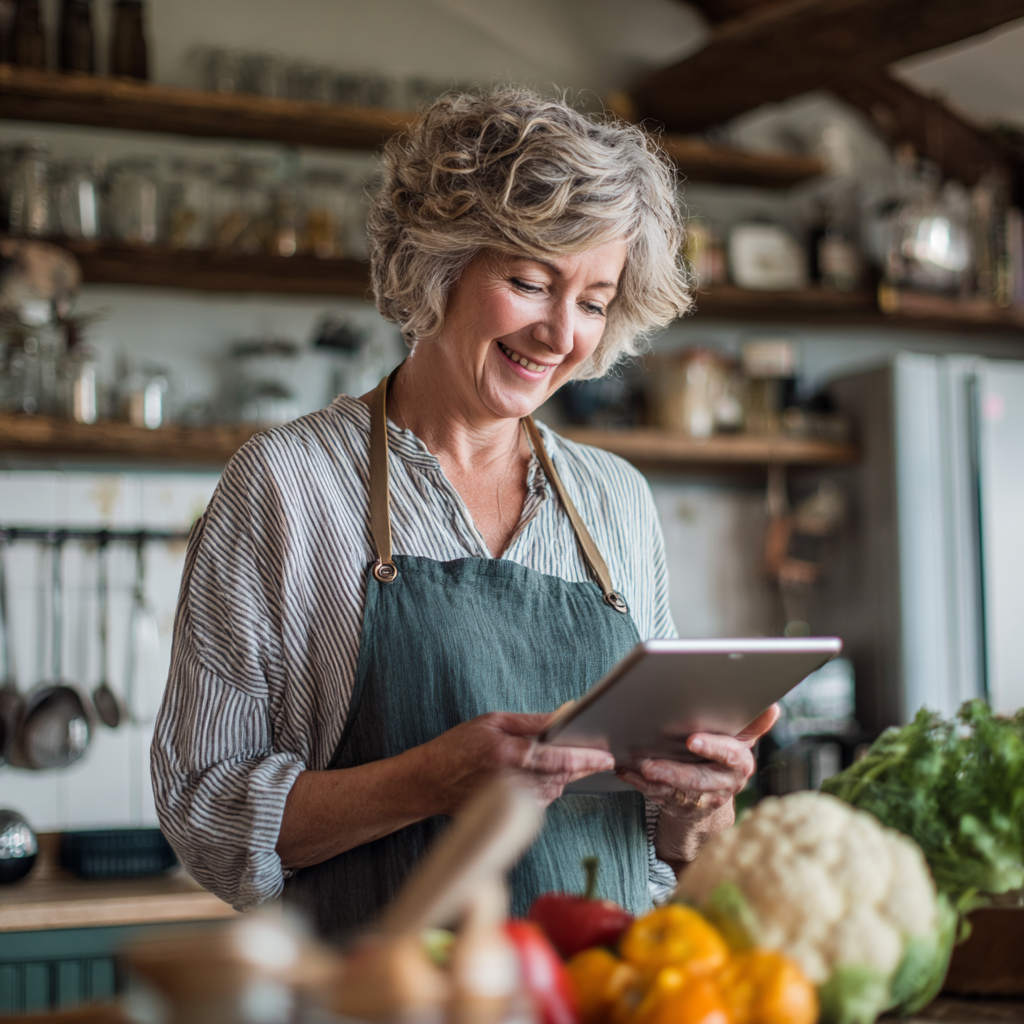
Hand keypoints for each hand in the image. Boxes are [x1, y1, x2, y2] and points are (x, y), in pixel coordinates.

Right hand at [413, 711, 615, 813]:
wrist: (431, 782)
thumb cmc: (458, 748)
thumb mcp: (493, 722)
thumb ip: (532, 722)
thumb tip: (565, 715)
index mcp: (508, 756)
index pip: (556, 759)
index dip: (584, 759)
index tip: (606, 756)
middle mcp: (512, 783)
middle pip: (562, 777)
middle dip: (581, 764)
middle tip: (595, 750)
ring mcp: (512, 803)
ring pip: (556, 789)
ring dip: (565, 774)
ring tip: (564, 756)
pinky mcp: (512, 813)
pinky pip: (544, 799)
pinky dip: (550, 784)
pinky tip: (541, 772)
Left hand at [616, 704, 780, 869]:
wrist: (717, 791)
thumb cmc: (725, 755)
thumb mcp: (741, 738)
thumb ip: (752, 723)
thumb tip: (773, 708)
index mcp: (739, 764)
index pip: (730, 755)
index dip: (713, 748)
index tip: (692, 740)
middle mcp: (723, 784)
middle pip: (698, 780)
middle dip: (673, 773)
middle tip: (651, 765)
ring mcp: (702, 799)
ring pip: (675, 792)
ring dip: (651, 780)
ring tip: (635, 767)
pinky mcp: (681, 806)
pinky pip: (658, 796)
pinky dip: (640, 784)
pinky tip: (627, 771)